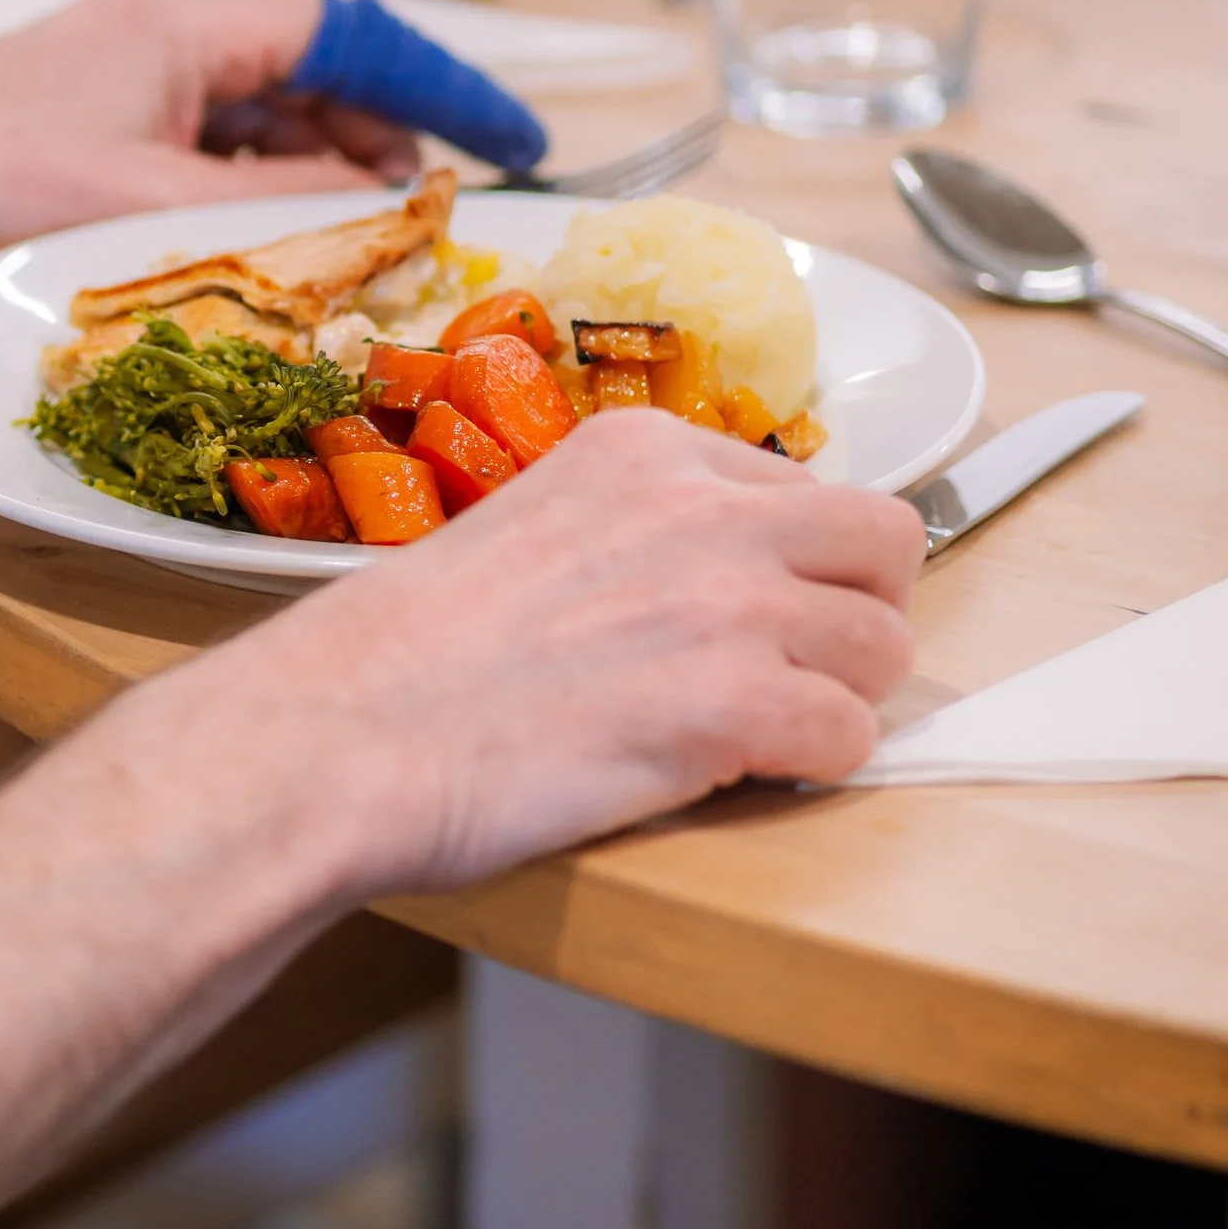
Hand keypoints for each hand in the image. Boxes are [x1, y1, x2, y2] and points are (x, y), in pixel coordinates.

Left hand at [0, 0, 425, 291]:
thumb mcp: (150, 205)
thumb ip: (278, 202)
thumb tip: (380, 201)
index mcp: (194, 20)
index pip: (360, 37)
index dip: (448, 90)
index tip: (514, 141)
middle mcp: (177, 26)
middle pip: (325, 72)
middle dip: (392, 142)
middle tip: (444, 218)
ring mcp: (146, 67)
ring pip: (277, 111)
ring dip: (328, 171)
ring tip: (374, 244)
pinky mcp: (120, 110)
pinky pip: (225, 138)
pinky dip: (268, 183)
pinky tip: (288, 240)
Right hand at [121, 410, 926, 895]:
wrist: (342, 731)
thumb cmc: (406, 657)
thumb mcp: (531, 529)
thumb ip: (635, 536)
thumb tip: (711, 587)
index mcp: (648, 452)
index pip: (814, 490)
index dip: (803, 569)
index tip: (763, 618)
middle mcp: (704, 506)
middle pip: (885, 546)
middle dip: (855, 617)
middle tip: (795, 676)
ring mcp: (726, 602)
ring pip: (885, 647)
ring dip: (835, 702)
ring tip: (754, 740)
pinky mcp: (732, 704)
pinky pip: (852, 736)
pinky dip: (812, 770)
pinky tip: (738, 776)